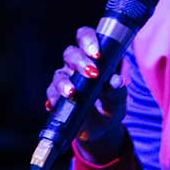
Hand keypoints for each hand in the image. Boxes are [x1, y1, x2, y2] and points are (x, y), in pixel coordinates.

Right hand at [44, 25, 127, 162]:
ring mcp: (66, 79)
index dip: (89, 40)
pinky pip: (51, 93)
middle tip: (92, 73)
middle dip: (80, 61)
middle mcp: (78, 65)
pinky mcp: (57, 96)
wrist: (100, 131)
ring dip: (64, 82)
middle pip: (71, 53)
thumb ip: (118, 92)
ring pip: (59, 74)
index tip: (97, 54)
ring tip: (73, 93)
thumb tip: (115, 81)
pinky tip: (55, 104)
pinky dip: (54, 98)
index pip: (87, 37)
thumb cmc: (111, 108)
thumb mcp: (118, 102)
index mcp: (97, 58)